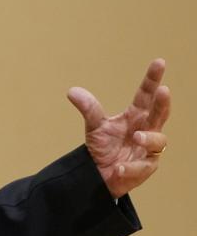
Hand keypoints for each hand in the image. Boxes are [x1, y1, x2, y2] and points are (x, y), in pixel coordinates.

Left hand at [67, 59, 170, 198]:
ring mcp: (148, 149)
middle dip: (163, 103)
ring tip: (136, 137)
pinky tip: (119, 167)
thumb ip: (89, 109)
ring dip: (148, 138)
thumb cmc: (103, 147)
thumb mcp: (95, 126)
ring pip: (158, 141)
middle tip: (164, 91)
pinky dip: (130, 167)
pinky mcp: (145, 168)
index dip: (153, 79)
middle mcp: (147, 129)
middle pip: (160, 114)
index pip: (146, 95)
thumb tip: (72, 91)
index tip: (159, 62)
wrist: (98, 174)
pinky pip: (142, 167)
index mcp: (136, 116)